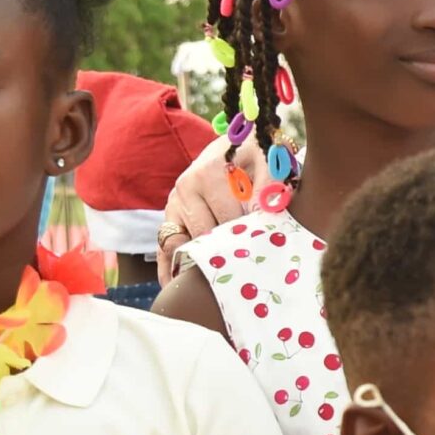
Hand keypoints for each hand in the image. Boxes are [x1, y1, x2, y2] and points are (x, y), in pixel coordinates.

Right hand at [156, 136, 264, 281]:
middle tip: (241, 277)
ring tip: (209, 293)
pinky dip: (169, 268)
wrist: (240, 141)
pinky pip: (165, 246)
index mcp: (210, 173)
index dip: (246, 239)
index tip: (259, 257)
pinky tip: (175, 287)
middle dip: (224, 255)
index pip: (229, 219)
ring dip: (196, 266)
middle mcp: (187, 187)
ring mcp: (174, 202)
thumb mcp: (270, 163)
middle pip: (207, 235)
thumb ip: (270, 189)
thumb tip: (263, 219)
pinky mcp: (170, 215)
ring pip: (184, 244)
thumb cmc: (259, 155)